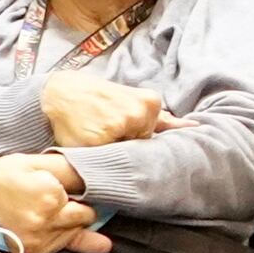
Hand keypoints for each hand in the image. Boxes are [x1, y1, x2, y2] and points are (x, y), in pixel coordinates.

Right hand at [0, 150, 106, 252]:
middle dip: (76, 212)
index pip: (88, 206)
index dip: (79, 199)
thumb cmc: (10, 174)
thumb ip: (71, 172)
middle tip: (51, 203)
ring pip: (72, 235)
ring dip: (66, 226)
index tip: (65, 194)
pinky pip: (58, 250)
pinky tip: (43, 229)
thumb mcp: (39, 163)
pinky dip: (56, 240)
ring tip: (41, 214)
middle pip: (83, 221)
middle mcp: (44, 223)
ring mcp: (36, 242)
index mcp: (50, 198)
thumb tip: (100, 183)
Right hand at [41, 72, 170, 148]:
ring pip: (125, 154)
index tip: (122, 129)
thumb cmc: (97, 99)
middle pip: (142, 146)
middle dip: (126, 143)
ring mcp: (121, 126)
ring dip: (112, 149)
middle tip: (106, 126)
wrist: (58, 94)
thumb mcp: (131, 102)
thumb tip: (195, 128)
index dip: (136, 137)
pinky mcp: (101, 140)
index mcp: (151, 103)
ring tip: (96, 130)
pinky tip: (87, 137)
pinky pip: (106, 158)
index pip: (155, 137)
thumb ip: (163, 120)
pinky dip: (96, 154)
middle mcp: (139, 114)